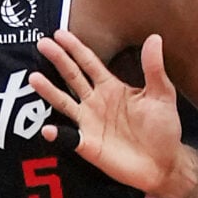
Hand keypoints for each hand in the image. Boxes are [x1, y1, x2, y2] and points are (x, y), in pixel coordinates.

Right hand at [28, 31, 182, 197]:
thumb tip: (154, 38)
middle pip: (72, 77)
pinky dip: (58, 134)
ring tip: (33, 78)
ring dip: (49, 91)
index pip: (88, 63)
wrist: (164, 163)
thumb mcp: (161, 95)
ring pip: (64, 103)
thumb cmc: (163, 128)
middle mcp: (95, 102)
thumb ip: (153, 68)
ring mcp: (89, 123)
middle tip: (42, 44)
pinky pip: (69, 138)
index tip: (59, 34)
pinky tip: (49, 129)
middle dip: (58, 60)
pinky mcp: (88, 145)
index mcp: (110, 87)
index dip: (75, 48)